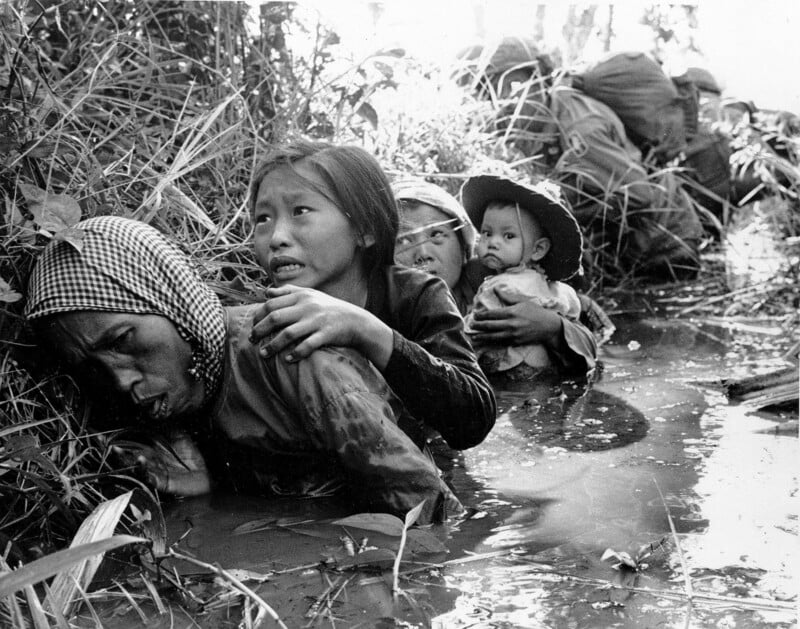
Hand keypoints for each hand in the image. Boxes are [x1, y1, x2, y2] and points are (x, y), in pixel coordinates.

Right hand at [111, 433, 210, 496]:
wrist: (207, 471)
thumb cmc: (192, 454)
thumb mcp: (179, 433)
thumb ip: (166, 424)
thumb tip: (153, 412)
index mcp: (151, 449)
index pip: (131, 443)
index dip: (118, 439)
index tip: (103, 434)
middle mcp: (150, 461)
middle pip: (129, 455)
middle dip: (115, 449)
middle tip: (102, 442)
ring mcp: (155, 472)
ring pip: (135, 466)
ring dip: (125, 459)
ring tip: (117, 450)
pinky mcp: (163, 482)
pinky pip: (150, 477)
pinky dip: (144, 469)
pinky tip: (140, 460)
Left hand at [249, 285, 392, 366]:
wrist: (356, 321)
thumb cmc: (329, 308)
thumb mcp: (310, 295)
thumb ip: (288, 292)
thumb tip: (265, 292)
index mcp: (301, 296)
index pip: (271, 304)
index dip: (258, 316)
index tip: (252, 326)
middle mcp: (307, 307)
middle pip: (275, 318)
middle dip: (260, 331)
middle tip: (252, 340)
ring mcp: (317, 321)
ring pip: (288, 334)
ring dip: (273, 346)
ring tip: (263, 354)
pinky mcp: (326, 334)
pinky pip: (308, 345)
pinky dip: (296, 353)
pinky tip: (288, 360)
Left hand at [469, 300, 563, 345]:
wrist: (548, 327)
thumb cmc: (536, 312)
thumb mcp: (522, 301)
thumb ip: (507, 297)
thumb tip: (496, 289)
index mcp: (511, 313)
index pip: (492, 314)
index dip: (482, 315)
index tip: (475, 315)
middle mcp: (510, 324)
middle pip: (490, 326)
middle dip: (479, 326)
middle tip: (471, 326)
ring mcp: (513, 335)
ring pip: (493, 337)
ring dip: (482, 337)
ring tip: (474, 337)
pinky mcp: (515, 342)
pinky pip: (501, 343)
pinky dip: (492, 343)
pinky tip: (486, 343)